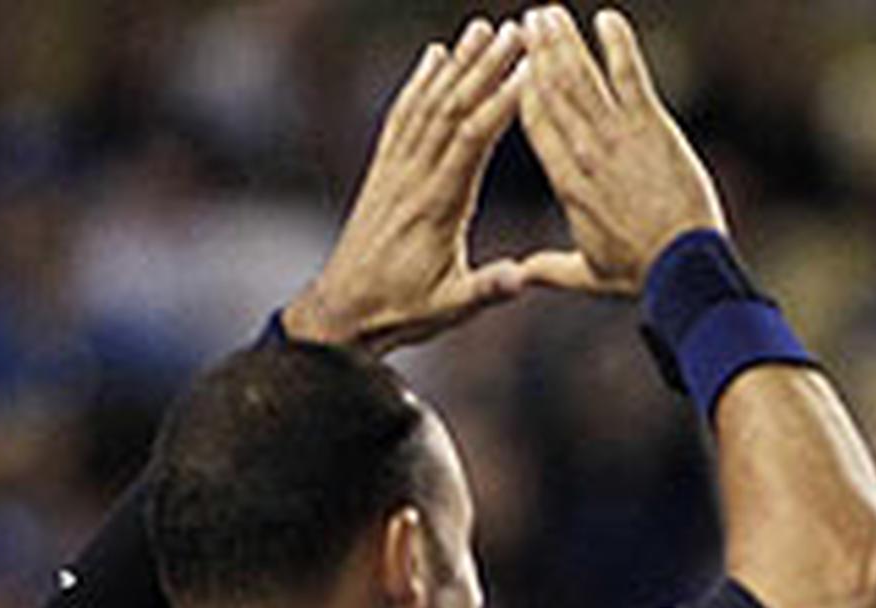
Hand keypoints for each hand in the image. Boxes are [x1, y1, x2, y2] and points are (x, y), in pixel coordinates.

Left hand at [282, 17, 534, 352]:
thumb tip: (522, 279)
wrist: (345, 310)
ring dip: (456, 64)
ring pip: (427, 104)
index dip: (502, 101)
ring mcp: (395, 169)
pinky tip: (434, 56)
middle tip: (515, 30)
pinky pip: (402, 116)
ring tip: (482, 29)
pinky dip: (419, 81)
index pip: (473, 140)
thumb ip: (488, 289)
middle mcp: (413, 177)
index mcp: (437, 206)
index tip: (531, 70)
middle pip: (451, 108)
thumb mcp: (452, 307)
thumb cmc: (402, 310)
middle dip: (485, 66)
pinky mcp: (385, 170)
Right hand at [514, 6, 726, 296]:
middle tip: (530, 21)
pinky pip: (630, 75)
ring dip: (564, 41)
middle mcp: (584, 153)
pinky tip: (607, 18)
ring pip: (580, 77)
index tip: (516, 67)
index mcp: (566, 183)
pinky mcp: (651, 126)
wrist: (683, 268)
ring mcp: (616, 136)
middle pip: (551, 91)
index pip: (535, 123)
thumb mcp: (589, 274)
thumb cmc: (641, 273)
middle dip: (539, 53)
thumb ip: (553, 268)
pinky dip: (617, 44)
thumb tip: (524, 275)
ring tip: (549, 13)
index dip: (522, 89)